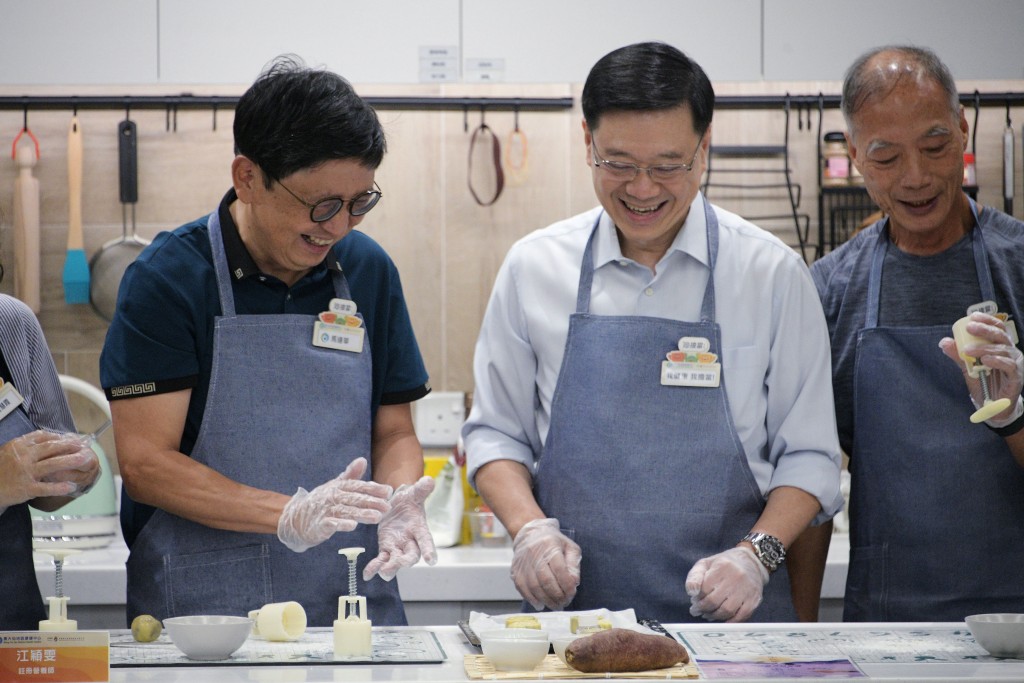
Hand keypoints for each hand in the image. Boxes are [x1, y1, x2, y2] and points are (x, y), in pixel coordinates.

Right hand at [0, 430, 98, 510]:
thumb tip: (53, 438)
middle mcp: (23, 457)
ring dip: (71, 461)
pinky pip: (46, 487)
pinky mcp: (26, 488)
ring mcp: (25, 473)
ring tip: (85, 459)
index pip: (43, 437)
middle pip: (51, 449)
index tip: (73, 438)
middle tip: (84, 446)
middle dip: (70, 446)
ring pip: (52, 465)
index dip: (60, 437)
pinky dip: (59, 487)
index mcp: (19, 445)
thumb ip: (29, 444)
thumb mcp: (11, 450)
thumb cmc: (2, 468)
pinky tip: (71, 486)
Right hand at [277, 457, 392, 552]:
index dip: (373, 488)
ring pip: (346, 511)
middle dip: (372, 502)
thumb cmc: (321, 501)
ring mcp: (325, 510)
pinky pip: (331, 523)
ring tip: (376, 517)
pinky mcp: (319, 524)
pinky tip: (353, 526)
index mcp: (338, 487)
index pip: (358, 486)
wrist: (295, 517)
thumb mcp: (335, 486)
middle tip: (387, 506)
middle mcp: (333, 496)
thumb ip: (350, 475)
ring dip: (361, 514)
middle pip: (354, 498)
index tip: (388, 491)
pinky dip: (341, 524)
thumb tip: (362, 460)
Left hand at [363, 476, 436, 580]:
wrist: (397, 504)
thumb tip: (430, 480)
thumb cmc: (409, 499)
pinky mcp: (386, 548)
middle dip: (405, 561)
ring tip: (382, 573)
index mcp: (418, 528)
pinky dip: (374, 568)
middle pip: (411, 555)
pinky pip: (381, 561)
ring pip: (395, 561)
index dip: (429, 549)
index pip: (426, 540)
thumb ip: (421, 489)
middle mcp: (410, 541)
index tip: (432, 560)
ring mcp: (398, 547)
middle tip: (398, 565)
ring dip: (389, 568)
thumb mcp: (413, 493)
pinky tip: (367, 575)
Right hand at [510, 518, 580, 610]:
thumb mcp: (569, 548)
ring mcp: (523, 562)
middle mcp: (534, 553)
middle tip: (564, 603)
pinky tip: (540, 604)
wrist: (531, 534)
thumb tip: (574, 583)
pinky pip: (522, 588)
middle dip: (557, 596)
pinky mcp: (515, 570)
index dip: (566, 585)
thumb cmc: (553, 543)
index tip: (572, 594)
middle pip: (546, 580)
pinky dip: (531, 599)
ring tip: (555, 605)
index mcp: (550, 545)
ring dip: (546, 600)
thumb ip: (574, 565)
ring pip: (534, 586)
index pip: (559, 569)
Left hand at [685, 546, 768, 621]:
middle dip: (703, 609)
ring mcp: (747, 589)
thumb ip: (694, 577)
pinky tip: (722, 619)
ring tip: (708, 614)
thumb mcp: (705, 564)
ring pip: (727, 610)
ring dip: (714, 616)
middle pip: (714, 601)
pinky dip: (730, 621)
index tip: (694, 601)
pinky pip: (741, 616)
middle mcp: (736, 577)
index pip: (704, 589)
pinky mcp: (754, 599)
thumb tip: (692, 593)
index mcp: (722, 567)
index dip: (696, 598)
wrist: (750, 563)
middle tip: (698, 611)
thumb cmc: (722, 565)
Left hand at [939, 311, 1023, 425]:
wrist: (992, 404)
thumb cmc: (984, 381)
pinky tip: (986, 360)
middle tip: (969, 328)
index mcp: (1000, 346)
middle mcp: (1010, 352)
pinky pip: (1009, 365)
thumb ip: (958, 355)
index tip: (972, 317)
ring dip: (984, 348)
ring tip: (968, 350)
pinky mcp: (1016, 376)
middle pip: (1000, 335)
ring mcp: (1015, 363)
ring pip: (1003, 350)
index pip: (997, 328)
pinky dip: (997, 361)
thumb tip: (944, 342)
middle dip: (984, 330)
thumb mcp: (968, 366)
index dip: (987, 320)